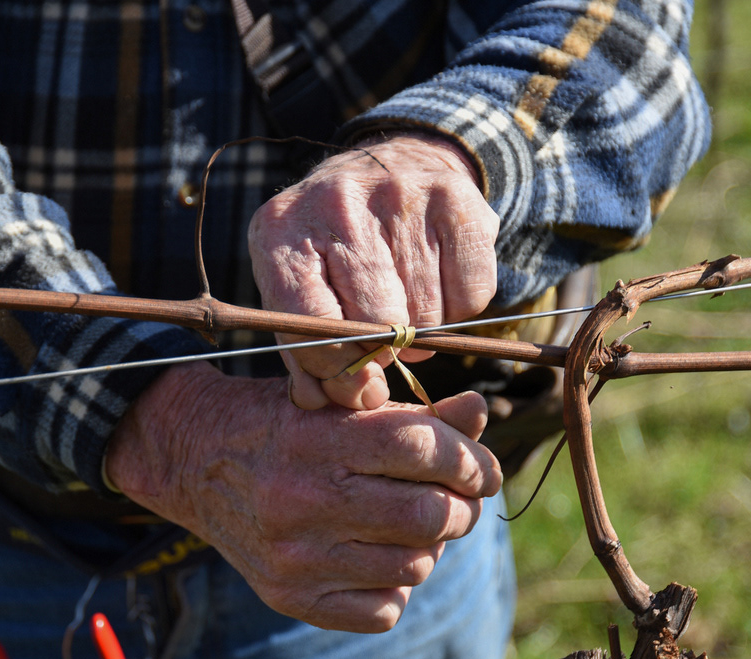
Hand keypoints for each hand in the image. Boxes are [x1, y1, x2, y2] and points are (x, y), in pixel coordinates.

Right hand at [104, 363, 502, 632]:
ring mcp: (294, 558)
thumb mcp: (341, 403)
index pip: (423, 450)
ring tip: (411, 522)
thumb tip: (478, 417)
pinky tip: (378, 555)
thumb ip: (414, 412)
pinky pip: (384, 610)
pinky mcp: (289, 598)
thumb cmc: (284, 423)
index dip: (471, 460)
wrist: (194, 460)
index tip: (483, 468)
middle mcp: (301, 501)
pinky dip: (396, 585)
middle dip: (464, 506)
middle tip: (461, 497)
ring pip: (416, 566)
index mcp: (317, 438)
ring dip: (431, 545)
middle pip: (431, 516)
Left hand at [249, 133, 498, 410]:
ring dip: (422, 330)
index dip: (336, 370)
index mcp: (281, 232)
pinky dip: (458, 309)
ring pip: (426, 316)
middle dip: (384, 350)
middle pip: (375, 323)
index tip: (356, 387)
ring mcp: (399, 195)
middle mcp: (336, 203)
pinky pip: (470, 298)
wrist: (393, 166)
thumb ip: (307, 355)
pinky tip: (436, 283)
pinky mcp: (456, 200)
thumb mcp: (300, 291)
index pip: (308, 323)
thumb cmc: (335, 251)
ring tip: (405, 301)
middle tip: (384, 342)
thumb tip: (336, 400)